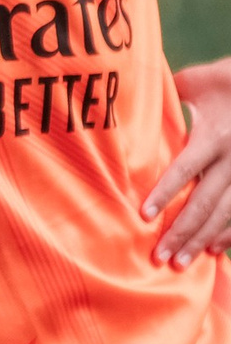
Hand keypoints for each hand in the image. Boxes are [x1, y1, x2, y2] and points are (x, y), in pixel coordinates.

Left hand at [145, 57, 230, 265]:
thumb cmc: (222, 81)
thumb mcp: (193, 82)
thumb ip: (164, 96)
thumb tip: (124, 94)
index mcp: (213, 136)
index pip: (185, 170)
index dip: (165, 193)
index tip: (143, 216)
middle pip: (204, 202)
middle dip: (181, 231)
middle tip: (159, 257)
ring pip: (225, 214)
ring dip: (202, 240)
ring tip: (181, 262)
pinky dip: (228, 234)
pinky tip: (213, 252)